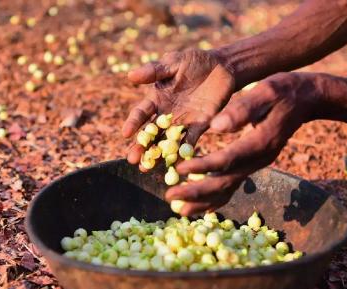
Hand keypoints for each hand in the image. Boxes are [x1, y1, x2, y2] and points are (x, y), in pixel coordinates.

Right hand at [122, 49, 234, 165]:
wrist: (221, 67)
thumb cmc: (193, 61)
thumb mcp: (173, 62)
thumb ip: (154, 71)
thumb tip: (130, 75)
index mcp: (156, 98)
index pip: (141, 113)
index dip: (133, 123)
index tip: (125, 133)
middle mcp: (166, 114)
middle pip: (150, 133)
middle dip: (141, 146)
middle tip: (133, 160)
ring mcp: (182, 122)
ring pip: (166, 141)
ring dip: (157, 155)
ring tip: (147, 168)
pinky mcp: (199, 126)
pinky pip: (189, 141)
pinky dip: (183, 152)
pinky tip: (177, 163)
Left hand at [166, 72, 322, 215]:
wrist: (305, 100)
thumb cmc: (283, 92)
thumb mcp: (266, 91)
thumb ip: (243, 109)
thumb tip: (216, 127)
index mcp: (259, 143)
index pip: (227, 160)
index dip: (202, 166)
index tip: (178, 169)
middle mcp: (258, 160)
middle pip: (225, 182)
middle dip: (196, 192)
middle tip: (170, 197)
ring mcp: (256, 165)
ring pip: (228, 189)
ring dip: (204, 202)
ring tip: (181, 210)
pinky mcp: (252, 164)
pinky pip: (233, 186)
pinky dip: (216, 199)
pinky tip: (202, 207)